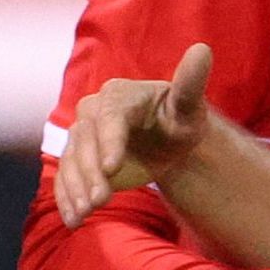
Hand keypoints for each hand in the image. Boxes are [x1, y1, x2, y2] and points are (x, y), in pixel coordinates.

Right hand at [54, 44, 213, 224]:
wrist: (165, 138)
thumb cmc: (180, 119)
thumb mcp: (189, 106)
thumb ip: (191, 83)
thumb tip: (203, 49)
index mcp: (119, 95)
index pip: (109, 118)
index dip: (109, 142)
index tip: (114, 168)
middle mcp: (93, 111)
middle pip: (85, 142)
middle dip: (91, 173)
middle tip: (100, 201)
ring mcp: (82, 134)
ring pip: (71, 160)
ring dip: (75, 189)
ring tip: (84, 216)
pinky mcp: (77, 157)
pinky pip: (66, 176)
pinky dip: (66, 198)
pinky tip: (73, 220)